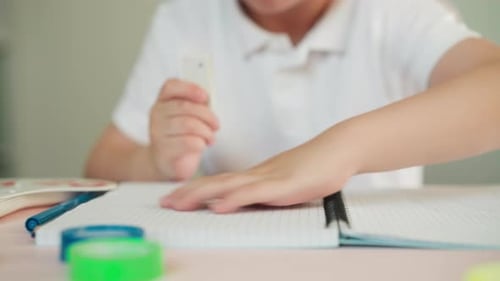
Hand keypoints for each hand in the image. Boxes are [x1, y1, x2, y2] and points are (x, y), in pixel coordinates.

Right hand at [149, 79, 218, 180]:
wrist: (167, 164)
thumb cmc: (182, 137)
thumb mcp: (189, 117)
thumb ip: (196, 106)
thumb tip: (208, 100)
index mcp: (163, 101)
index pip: (171, 86)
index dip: (190, 88)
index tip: (205, 96)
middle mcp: (156, 115)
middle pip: (185, 106)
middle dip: (207, 115)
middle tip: (216, 125)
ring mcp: (158, 133)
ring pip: (188, 124)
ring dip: (206, 131)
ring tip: (210, 138)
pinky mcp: (163, 151)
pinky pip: (188, 142)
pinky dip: (201, 143)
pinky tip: (202, 146)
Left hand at [160, 135, 357, 212]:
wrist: (339, 147)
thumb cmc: (316, 164)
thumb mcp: (287, 180)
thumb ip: (269, 190)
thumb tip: (251, 200)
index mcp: (257, 174)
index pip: (219, 181)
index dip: (194, 189)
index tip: (174, 197)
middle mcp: (258, 174)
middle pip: (216, 182)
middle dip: (188, 193)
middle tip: (164, 202)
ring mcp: (271, 178)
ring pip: (229, 186)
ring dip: (201, 195)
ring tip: (178, 203)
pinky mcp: (287, 185)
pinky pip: (256, 193)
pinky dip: (235, 199)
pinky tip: (219, 206)